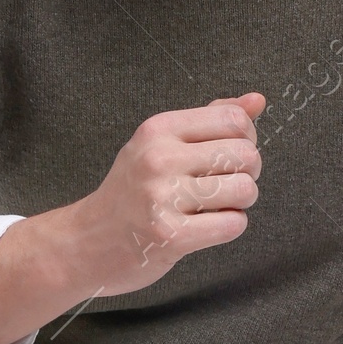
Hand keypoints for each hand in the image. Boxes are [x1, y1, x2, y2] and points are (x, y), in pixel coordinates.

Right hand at [0, 93, 263, 343]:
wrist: (85, 242)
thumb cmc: (130, 192)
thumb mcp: (160, 145)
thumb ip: (210, 120)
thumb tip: (257, 101)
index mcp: (158, 130)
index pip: (234, 119)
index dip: (246, 139)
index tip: (229, 155)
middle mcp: (159, 158)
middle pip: (245, 154)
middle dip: (248, 173)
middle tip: (225, 185)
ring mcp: (163, 198)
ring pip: (244, 190)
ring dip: (240, 202)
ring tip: (216, 206)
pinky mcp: (171, 235)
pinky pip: (232, 224)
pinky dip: (229, 227)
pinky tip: (207, 226)